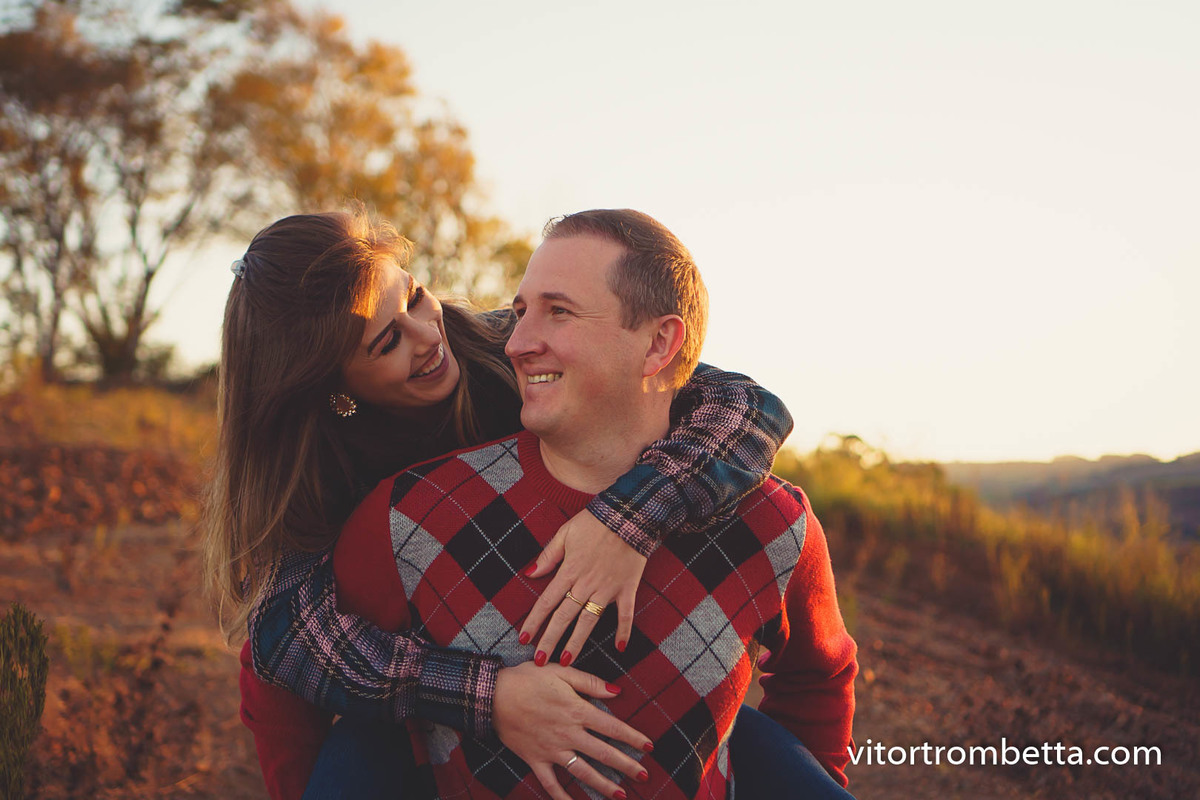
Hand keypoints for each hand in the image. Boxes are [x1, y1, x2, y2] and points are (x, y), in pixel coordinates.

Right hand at [493, 662, 650, 799]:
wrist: (491, 695)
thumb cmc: (526, 678)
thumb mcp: (560, 671)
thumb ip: (590, 682)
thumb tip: (617, 691)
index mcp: (576, 710)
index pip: (612, 727)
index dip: (633, 737)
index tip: (649, 746)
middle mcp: (568, 734)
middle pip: (603, 753)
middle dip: (627, 765)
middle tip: (645, 775)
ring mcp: (552, 750)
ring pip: (583, 771)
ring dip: (603, 784)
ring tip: (621, 794)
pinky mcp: (535, 760)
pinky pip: (551, 784)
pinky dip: (562, 798)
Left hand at [519, 509, 646, 664]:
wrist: (628, 515)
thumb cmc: (594, 522)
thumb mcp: (565, 533)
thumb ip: (548, 556)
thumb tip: (529, 573)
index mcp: (569, 571)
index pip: (547, 602)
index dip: (534, 622)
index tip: (524, 639)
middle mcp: (586, 584)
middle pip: (564, 617)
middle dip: (550, 640)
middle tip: (541, 660)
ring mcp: (607, 589)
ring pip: (589, 621)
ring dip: (577, 642)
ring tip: (567, 661)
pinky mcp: (627, 589)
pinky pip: (625, 615)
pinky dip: (624, 631)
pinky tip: (619, 648)